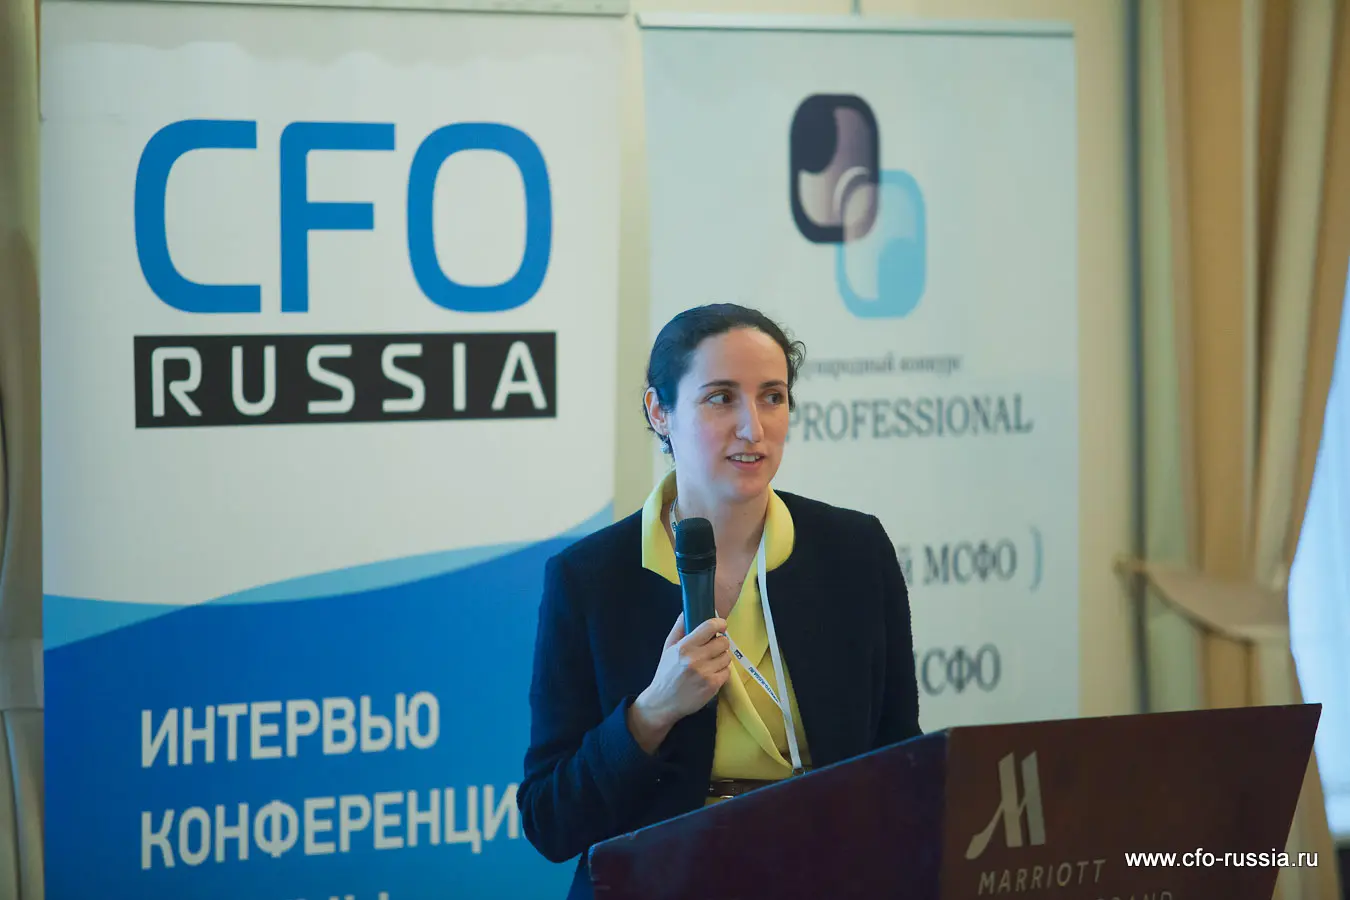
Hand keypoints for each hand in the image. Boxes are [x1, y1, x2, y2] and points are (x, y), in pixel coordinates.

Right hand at [627, 614, 731, 753]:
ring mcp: (706, 673)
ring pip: (727, 657)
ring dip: (721, 658)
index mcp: (684, 647)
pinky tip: (711, 675)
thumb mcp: (668, 648)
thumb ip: (679, 628)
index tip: (721, 625)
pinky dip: (722, 672)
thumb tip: (687, 611)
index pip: (709, 627)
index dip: (719, 624)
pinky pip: (727, 672)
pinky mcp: (713, 686)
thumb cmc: (666, 673)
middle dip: (720, 643)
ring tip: (710, 663)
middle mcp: (696, 659)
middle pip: (723, 642)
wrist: (663, 702)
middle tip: (713, 648)